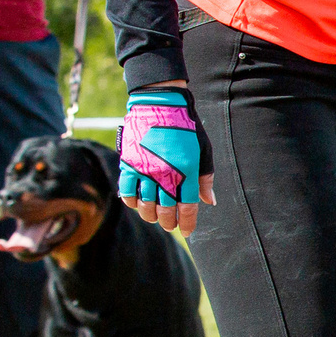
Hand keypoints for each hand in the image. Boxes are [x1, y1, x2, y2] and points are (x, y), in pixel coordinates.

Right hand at [118, 89, 212, 232]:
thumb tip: (208, 202)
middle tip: (170, 225)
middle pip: (165, 210)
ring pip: (145, 205)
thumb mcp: (203, 151)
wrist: (160, 104)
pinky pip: (127, 191)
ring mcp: (145, 170)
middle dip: (169, 222)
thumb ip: (205, 178)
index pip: (187, 206)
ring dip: (151, 215)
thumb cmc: (186, 128)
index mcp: (186, 171)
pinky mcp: (129, 164)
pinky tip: (138, 203)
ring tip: (155, 216)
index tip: (187, 231)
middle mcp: (165, 174)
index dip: (187, 222)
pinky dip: (132, 202)